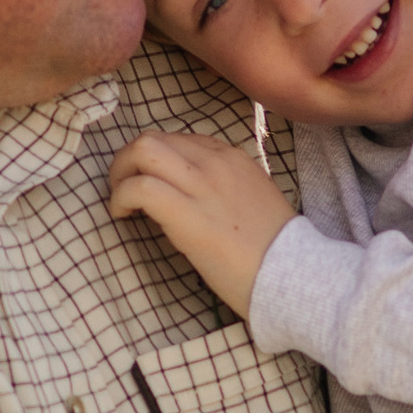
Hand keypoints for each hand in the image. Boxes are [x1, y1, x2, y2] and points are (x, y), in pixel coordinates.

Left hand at [110, 130, 295, 321]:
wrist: (292, 274)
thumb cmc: (275, 249)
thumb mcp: (254, 199)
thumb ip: (225, 186)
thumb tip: (192, 196)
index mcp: (232, 157)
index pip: (179, 139)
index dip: (156, 160)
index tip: (150, 182)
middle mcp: (215, 162)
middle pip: (153, 139)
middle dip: (127, 161)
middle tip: (123, 188)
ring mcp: (202, 185)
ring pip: (142, 152)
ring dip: (119, 174)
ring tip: (120, 201)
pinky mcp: (187, 214)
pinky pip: (140, 188)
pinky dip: (120, 197)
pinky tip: (122, 216)